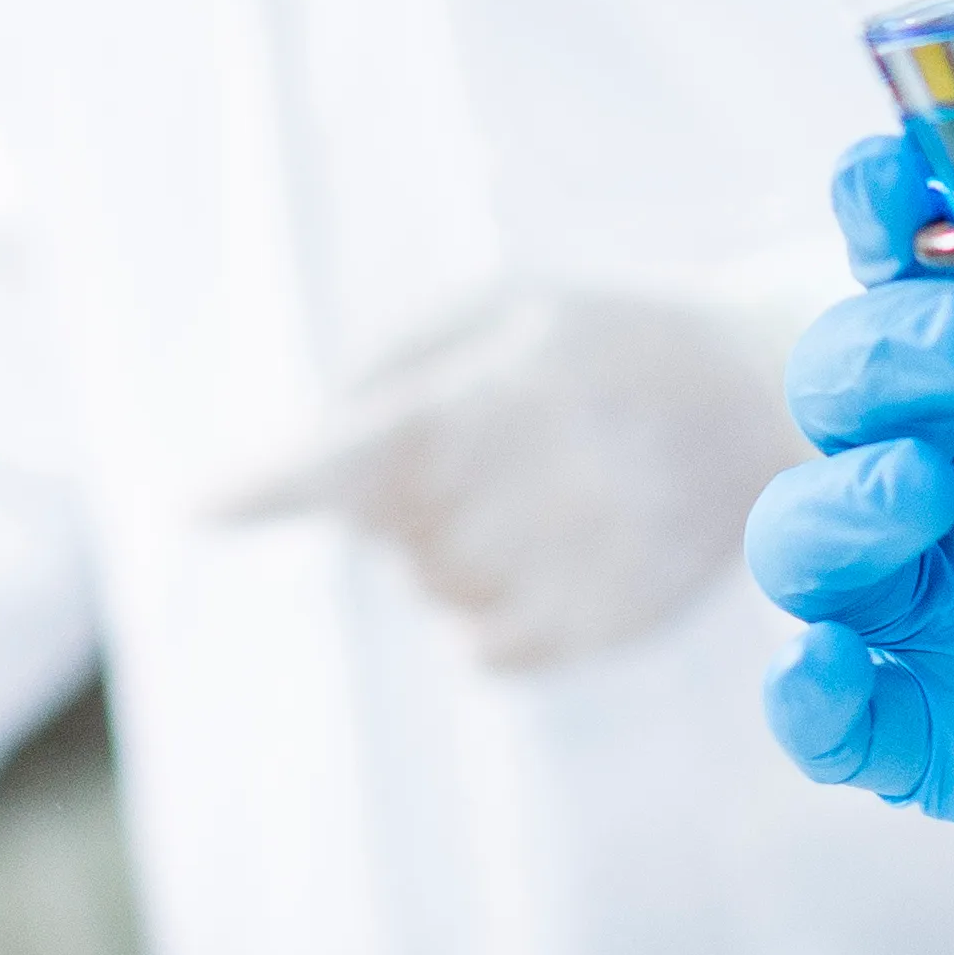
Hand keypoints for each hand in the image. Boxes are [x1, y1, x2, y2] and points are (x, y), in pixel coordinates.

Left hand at [213, 281, 799, 670]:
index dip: (268, 482)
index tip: (190, 507)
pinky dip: (501, 605)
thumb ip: (396, 370)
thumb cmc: (607, 348)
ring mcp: (565, 569)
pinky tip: (568, 549)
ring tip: (552, 492)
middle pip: (384, 531)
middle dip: (408, 494)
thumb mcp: (510, 307)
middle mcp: (528, 488)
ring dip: (457, 550)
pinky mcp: (595, 631)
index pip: (355, 450)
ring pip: (431, 590)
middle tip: (504, 441)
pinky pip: (483, 647)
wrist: (763, 411)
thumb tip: (313, 449)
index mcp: (498, 395)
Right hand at [747, 43, 953, 898]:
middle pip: (850, 377)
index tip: (901, 182)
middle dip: (878, 348)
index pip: (922, 245)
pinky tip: (831, 671)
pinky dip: (810, 695)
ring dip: (832, 502)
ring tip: (923, 492)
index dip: (884, 202)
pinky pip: (848, 715)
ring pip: (812, 532)